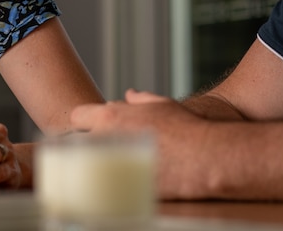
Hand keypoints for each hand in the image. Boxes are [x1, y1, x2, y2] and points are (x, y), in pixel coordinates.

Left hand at [71, 88, 213, 199]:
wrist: (205, 158)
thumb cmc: (186, 128)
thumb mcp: (162, 105)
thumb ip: (140, 99)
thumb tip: (131, 95)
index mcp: (110, 117)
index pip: (77, 117)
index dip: (85, 122)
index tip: (93, 127)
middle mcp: (105, 139)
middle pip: (82, 143)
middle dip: (92, 144)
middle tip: (108, 148)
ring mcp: (110, 165)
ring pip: (93, 165)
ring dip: (102, 164)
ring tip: (119, 165)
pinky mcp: (121, 188)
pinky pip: (109, 184)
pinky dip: (116, 182)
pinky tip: (129, 180)